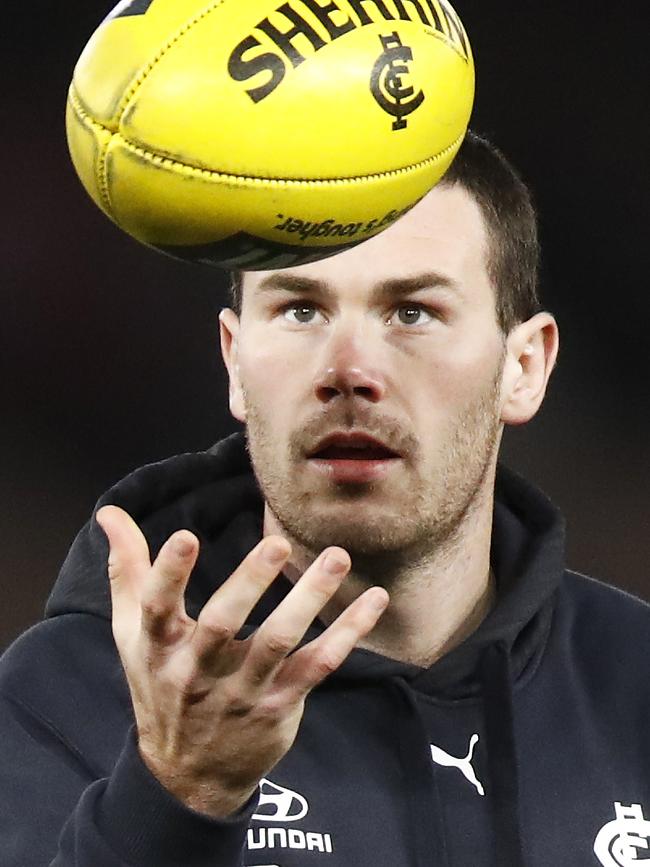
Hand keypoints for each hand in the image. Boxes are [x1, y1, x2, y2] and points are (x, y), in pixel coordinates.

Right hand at [96, 505, 388, 818]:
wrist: (188, 774)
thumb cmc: (161, 685)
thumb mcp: (133, 635)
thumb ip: (127, 571)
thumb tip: (110, 514)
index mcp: (159, 648)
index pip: (157, 609)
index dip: (168, 574)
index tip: (185, 536)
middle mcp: (199, 671)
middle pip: (222, 625)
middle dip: (248, 583)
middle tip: (276, 544)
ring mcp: (243, 690)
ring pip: (279, 642)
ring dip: (310, 599)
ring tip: (337, 558)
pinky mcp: (280, 702)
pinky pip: (318, 665)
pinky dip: (349, 634)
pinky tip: (374, 600)